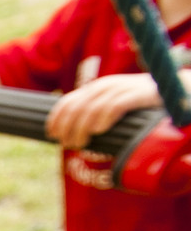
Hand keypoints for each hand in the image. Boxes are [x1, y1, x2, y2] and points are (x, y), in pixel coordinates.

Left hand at [46, 72, 164, 148]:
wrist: (179, 90)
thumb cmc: (143, 105)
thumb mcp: (114, 106)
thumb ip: (97, 115)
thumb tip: (75, 136)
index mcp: (98, 88)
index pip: (68, 101)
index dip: (56, 118)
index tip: (52, 135)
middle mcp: (108, 85)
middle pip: (77, 106)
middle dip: (67, 127)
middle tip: (67, 145)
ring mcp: (124, 88)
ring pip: (93, 108)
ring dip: (82, 128)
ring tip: (80, 144)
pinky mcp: (141, 94)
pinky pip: (116, 105)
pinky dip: (103, 118)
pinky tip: (98, 130)